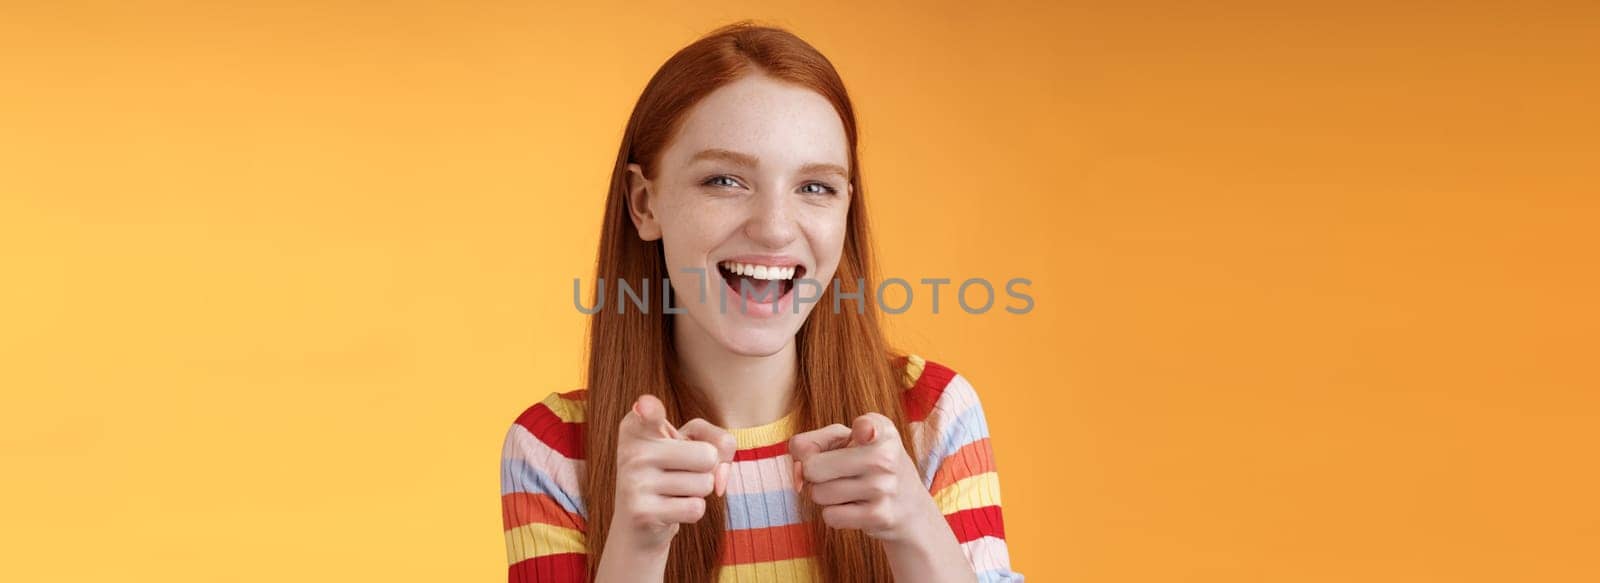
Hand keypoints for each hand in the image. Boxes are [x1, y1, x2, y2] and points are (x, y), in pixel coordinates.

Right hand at [610, 394, 736, 551]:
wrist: (637, 524)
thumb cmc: (673, 471)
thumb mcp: (695, 442)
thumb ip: (720, 442)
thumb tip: (720, 481)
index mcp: (638, 427)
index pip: (650, 413)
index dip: (650, 409)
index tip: (645, 405)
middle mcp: (632, 452)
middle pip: (708, 456)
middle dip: (706, 469)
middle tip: (680, 473)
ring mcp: (633, 483)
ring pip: (705, 484)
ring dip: (697, 492)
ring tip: (672, 492)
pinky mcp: (641, 514)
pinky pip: (696, 508)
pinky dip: (691, 511)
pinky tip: (669, 509)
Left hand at [788, 413, 940, 542]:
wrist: (909, 505)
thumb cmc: (868, 466)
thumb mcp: (849, 439)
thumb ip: (812, 442)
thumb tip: (797, 470)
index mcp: (880, 430)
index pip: (865, 425)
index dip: (861, 429)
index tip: (864, 433)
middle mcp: (886, 457)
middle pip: (812, 467)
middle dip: (814, 474)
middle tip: (836, 473)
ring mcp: (883, 487)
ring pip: (819, 494)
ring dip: (825, 495)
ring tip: (848, 490)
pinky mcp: (879, 516)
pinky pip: (830, 516)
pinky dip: (835, 514)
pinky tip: (855, 507)